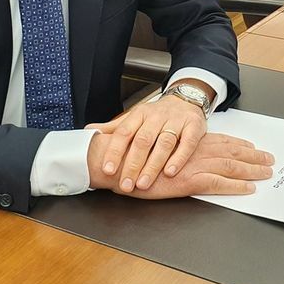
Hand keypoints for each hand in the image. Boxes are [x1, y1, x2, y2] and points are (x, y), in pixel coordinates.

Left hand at [86, 92, 207, 191]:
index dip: (115, 151)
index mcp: (139, 115)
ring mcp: (176, 121)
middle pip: (143, 140)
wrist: (185, 99)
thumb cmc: (157, 115)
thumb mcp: (135, 118)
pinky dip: (178, 158)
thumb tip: (89, 131)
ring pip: (163, 143)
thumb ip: (114, 128)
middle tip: (125, 184)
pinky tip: (170, 172)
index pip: (124, 132)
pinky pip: (187, 143)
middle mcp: (156, 116)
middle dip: (132, 164)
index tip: (107, 169)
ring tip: (144, 183)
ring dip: (153, 165)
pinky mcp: (193, 126)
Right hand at [88, 132, 273, 197]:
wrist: (115, 159)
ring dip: (251, 170)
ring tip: (266, 173)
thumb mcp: (152, 146)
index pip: (220, 140)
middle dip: (252, 157)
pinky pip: (218, 184)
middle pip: (231, 152)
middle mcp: (194, 150)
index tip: (252, 146)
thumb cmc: (131, 155)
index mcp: (187, 141)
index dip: (238, 144)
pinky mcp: (188, 181)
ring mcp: (192, 165)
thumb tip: (178, 153)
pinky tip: (248, 189)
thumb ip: (168, 147)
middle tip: (270, 160)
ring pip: (230, 166)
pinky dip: (235, 187)